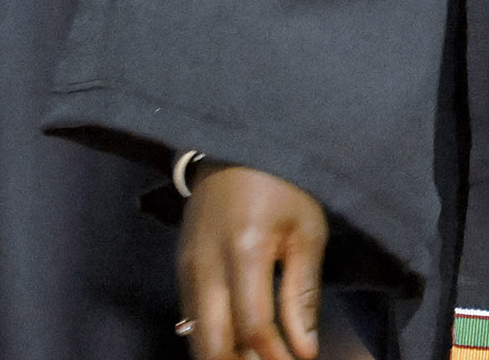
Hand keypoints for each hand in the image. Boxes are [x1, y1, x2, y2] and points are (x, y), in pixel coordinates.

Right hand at [178, 164, 325, 359]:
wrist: (235, 148)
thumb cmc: (283, 185)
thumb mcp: (307, 232)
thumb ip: (302, 295)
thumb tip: (304, 349)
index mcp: (245, 251)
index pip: (253, 325)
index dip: (274, 356)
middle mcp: (206, 265)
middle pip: (211, 344)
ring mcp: (186, 268)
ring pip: (196, 337)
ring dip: (225, 356)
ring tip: (259, 358)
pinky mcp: (181, 269)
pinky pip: (192, 318)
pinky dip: (214, 339)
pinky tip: (239, 344)